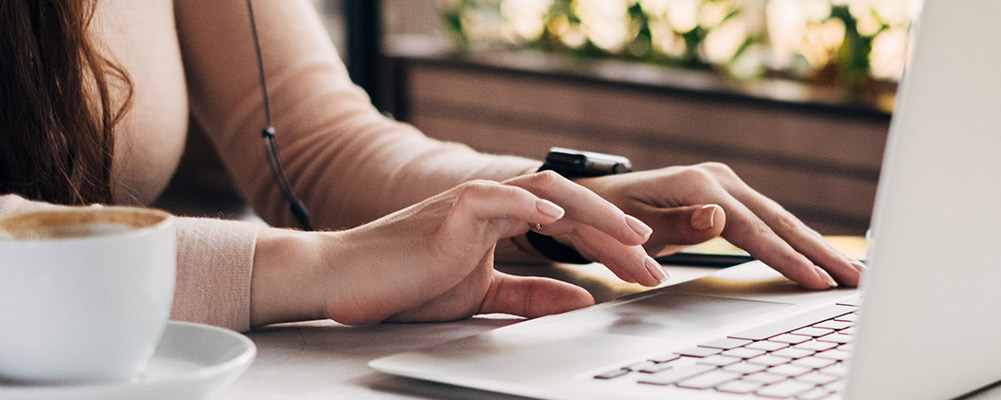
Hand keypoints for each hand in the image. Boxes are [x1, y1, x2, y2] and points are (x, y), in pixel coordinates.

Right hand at [250, 172, 665, 325]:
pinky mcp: (454, 208)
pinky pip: (501, 197)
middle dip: (618, 235)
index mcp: (503, 220)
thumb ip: (531, 295)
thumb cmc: (405, 284)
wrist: (346, 281)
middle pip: (571, 207)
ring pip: (548, 193)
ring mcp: (475, 200)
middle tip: (654, 266)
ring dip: (593, 214)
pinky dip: (531, 204)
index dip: (611, 247)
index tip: (645, 273)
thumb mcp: (482, 296)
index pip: (571, 226)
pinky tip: (560, 218)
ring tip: (629, 237)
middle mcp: (495, 203)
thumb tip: (582, 299)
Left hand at [573, 162, 864, 288]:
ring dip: (817, 248)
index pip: (751, 228)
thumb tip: (719, 218)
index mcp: (697, 185)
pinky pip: (769, 220)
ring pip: (781, 219)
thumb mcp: (630, 226)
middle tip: (858, 280)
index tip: (815, 281)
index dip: (784, 257)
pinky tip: (820, 258)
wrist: (592, 199)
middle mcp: (717, 180)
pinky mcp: (728, 195)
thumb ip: (674, 225)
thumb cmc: (606, 217)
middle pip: (779, 220)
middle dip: (820, 252)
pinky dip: (797, 240)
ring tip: (853, 274)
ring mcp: (725, 185)